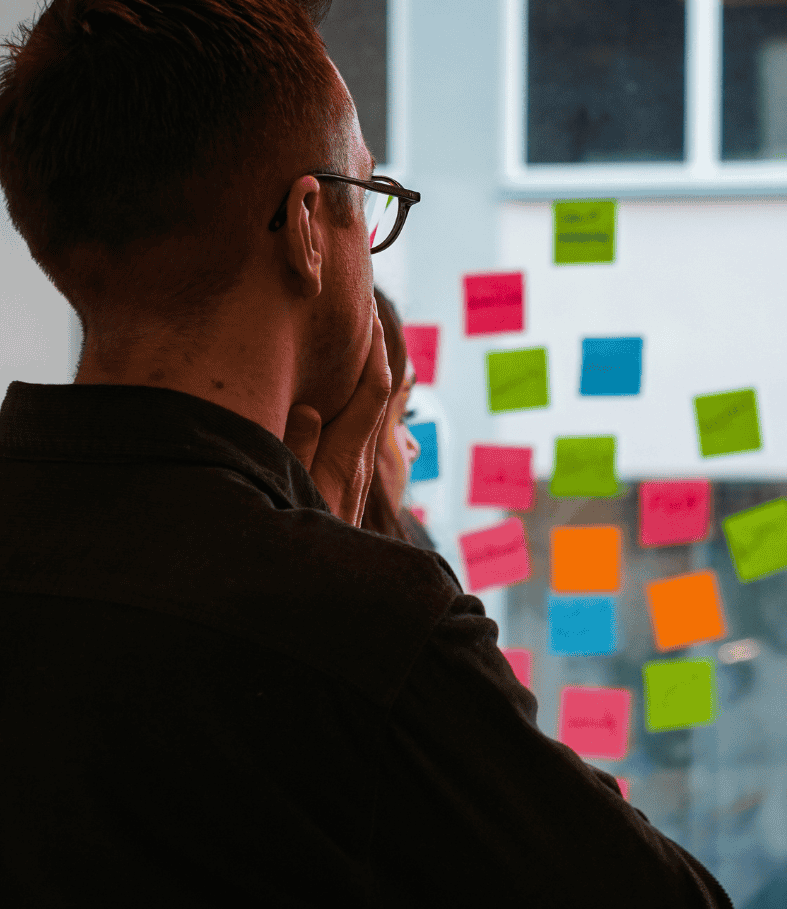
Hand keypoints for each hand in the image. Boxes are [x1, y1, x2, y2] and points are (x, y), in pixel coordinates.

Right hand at [281, 301, 391, 526]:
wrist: (316, 598)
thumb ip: (299, 451)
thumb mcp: (290, 495)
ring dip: (363, 375)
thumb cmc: (295, 546)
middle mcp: (359, 463)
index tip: (369, 312)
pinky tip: (334, 394)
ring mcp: (355, 475)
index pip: (372, 391)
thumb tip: (312, 408)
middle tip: (365, 310)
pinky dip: (351, 402)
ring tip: (353, 340)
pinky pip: (354, 432)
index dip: (374, 350)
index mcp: (347, 460)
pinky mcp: (345, 486)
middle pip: (375, 395)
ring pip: (366, 414)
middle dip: (373, 352)